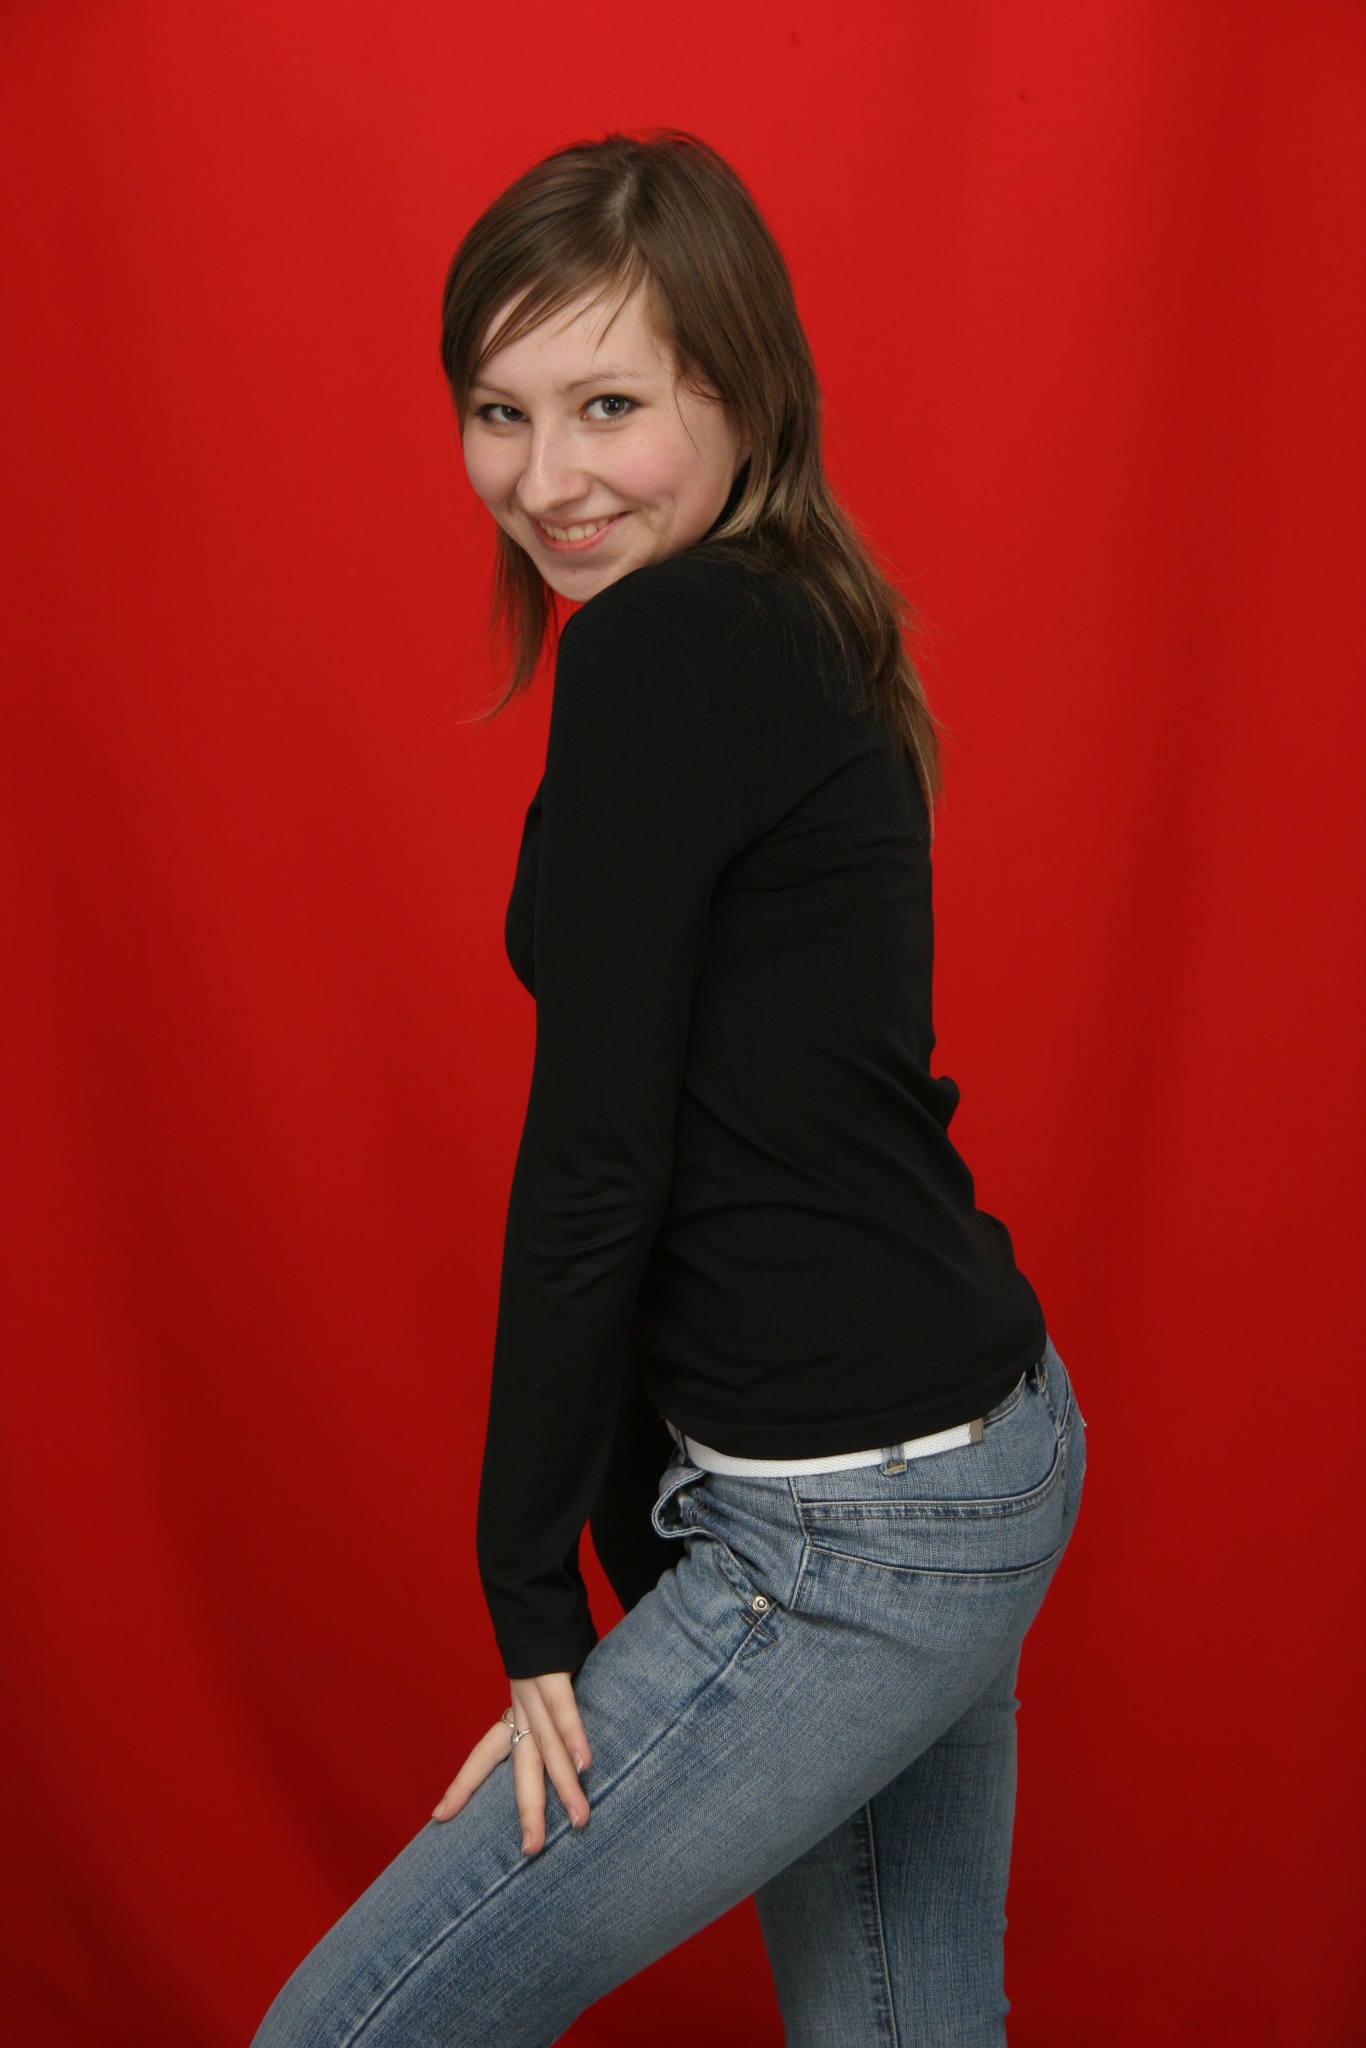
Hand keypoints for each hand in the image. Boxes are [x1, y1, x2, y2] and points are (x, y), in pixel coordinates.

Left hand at [431, 1671, 591, 1855]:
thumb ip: (550, 1716)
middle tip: (531, 1850)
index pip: (484, 1755)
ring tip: (578, 1818)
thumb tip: (564, 1749)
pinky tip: (583, 1764)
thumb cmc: (548, 1654)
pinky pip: (564, 1709)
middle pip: (523, 1766)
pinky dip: (573, 1736)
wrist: (544, 1592)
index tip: (438, 1816)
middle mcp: (521, 1709)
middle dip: (528, 1809)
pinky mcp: (554, 1673)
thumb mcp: (542, 1685)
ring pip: (548, 1745)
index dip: (464, 1786)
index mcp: (516, 1713)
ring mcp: (535, 1692)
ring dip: (564, 1784)